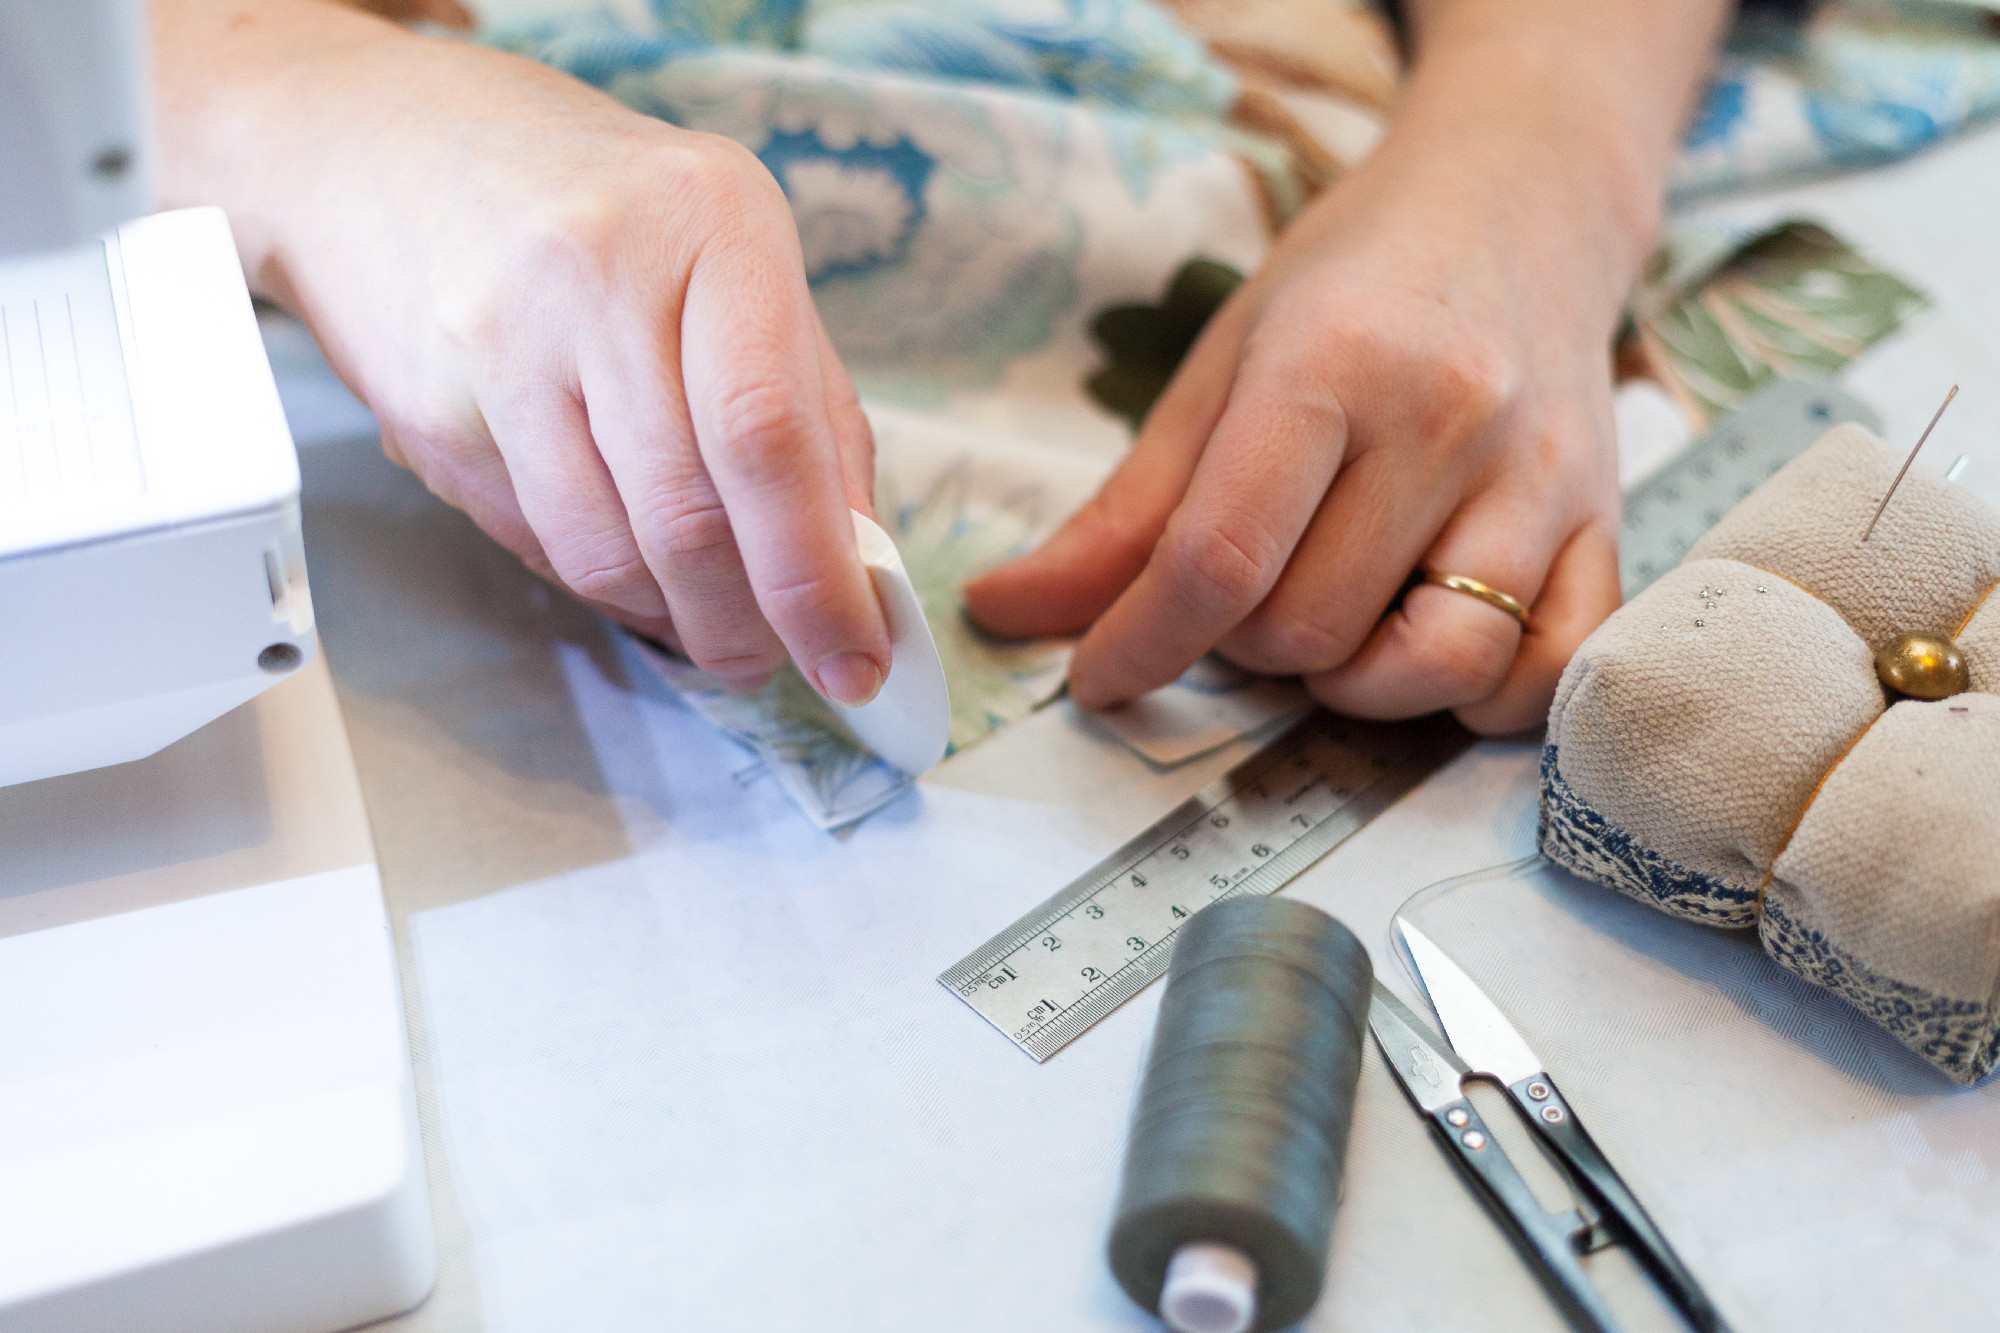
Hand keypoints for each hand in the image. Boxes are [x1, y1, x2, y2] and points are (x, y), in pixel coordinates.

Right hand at [154, 0, 890, 703]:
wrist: (383, 144)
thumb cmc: (602, 210)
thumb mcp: (737, 259)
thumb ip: (813, 403)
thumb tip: (861, 562)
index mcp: (712, 223)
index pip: (771, 436)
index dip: (818, 574)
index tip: (855, 658)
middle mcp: (600, 273)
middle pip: (690, 513)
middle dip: (747, 622)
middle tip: (775, 662)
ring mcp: (500, 341)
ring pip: (607, 550)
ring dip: (674, 620)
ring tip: (710, 630)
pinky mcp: (430, 410)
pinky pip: (537, 542)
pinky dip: (602, 586)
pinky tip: (634, 578)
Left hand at [965, 54, 1659, 734]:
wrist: (1518, 206)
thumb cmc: (1352, 285)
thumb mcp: (1220, 367)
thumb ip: (1122, 510)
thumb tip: (1003, 613)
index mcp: (1330, 366)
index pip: (1219, 557)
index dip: (1141, 644)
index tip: (1100, 677)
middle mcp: (1447, 422)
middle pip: (1311, 628)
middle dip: (1245, 647)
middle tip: (1244, 594)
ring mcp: (1541, 480)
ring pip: (1433, 665)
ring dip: (1353, 682)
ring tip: (1333, 618)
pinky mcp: (1607, 522)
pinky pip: (1544, 671)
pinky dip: (1475, 698)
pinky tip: (1426, 647)